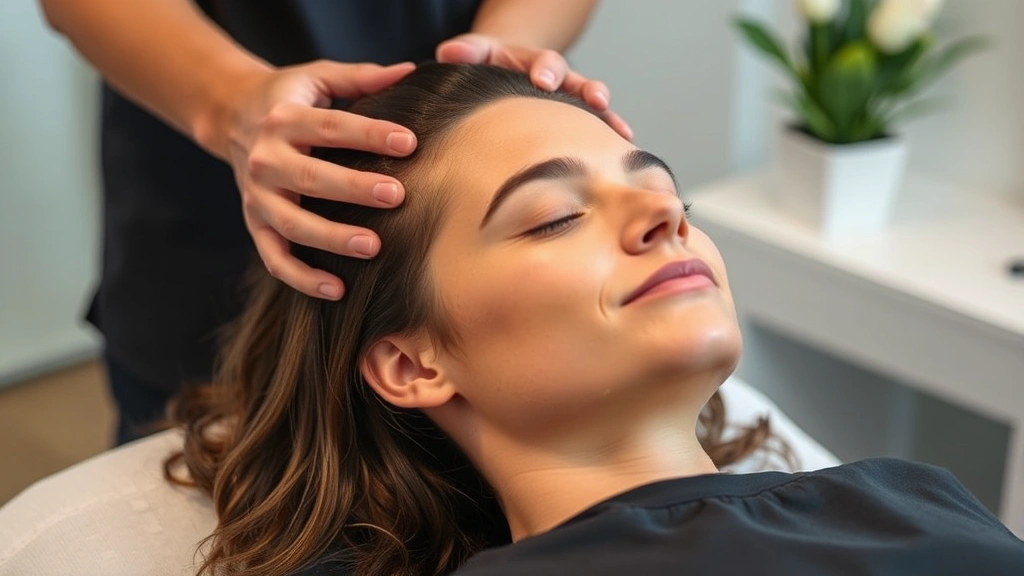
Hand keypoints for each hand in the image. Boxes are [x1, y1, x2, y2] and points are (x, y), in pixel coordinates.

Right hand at [222, 61, 416, 299]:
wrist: (231, 117)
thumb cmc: (290, 99)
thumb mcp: (318, 78)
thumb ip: (362, 77)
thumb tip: (411, 71)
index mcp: (283, 119)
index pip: (330, 127)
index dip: (369, 134)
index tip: (409, 143)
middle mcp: (265, 159)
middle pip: (311, 177)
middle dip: (354, 188)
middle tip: (397, 195)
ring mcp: (257, 197)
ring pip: (293, 224)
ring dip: (332, 238)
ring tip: (374, 246)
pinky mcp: (255, 225)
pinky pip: (276, 259)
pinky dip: (303, 278)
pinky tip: (338, 290)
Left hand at [436, 34, 632, 139]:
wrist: (505, 72)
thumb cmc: (491, 66)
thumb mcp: (479, 53)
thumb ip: (467, 51)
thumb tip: (450, 52)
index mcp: (534, 63)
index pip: (544, 62)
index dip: (545, 70)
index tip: (543, 80)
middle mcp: (559, 80)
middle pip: (577, 81)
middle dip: (586, 90)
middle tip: (593, 100)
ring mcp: (568, 101)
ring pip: (594, 106)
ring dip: (607, 116)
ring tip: (621, 130)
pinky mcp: (573, 121)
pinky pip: (596, 127)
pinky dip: (611, 135)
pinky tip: (624, 148)